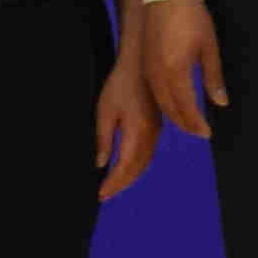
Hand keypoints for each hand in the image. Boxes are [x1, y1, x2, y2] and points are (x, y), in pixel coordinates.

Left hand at [92, 60, 157, 203]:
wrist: (141, 63)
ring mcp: (156, 131)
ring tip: (114, 185)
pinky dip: (137, 166)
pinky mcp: (157, 126)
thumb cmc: (120, 83)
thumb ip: (103, 139)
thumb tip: (101, 163)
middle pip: (136, 169)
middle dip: (120, 184)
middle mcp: (150, 135)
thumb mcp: (104, 111)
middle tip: (105, 194)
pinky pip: (148, 153)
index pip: (124, 167)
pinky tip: (128, 168)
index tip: (101, 194)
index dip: (113, 183)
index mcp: (136, 132)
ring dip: (130, 177)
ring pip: (144, 163)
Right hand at [139, 0, 226, 143]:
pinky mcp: (145, 61)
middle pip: (170, 109)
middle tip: (200, 131)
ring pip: (160, 101)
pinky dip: (165, 102)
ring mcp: (148, 68)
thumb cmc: (191, 16)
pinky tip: (175, 102)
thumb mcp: (208, 47)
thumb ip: (213, 78)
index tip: (208, 133)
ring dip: (175, 114)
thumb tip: (220, 102)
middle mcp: (158, 74)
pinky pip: (154, 90)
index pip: (185, 108)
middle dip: (185, 123)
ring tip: (190, 121)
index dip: (197, 123)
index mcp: (175, 71)